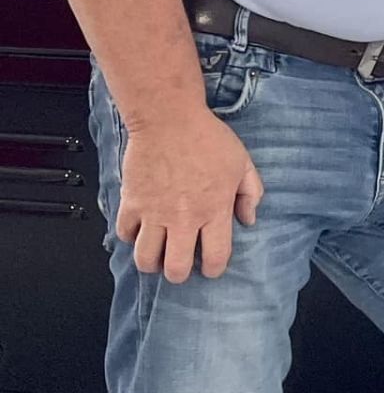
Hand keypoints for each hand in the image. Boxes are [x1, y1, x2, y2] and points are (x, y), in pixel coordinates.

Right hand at [117, 108, 263, 283]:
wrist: (168, 118)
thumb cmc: (206, 137)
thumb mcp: (242, 163)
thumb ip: (250, 194)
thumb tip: (249, 219)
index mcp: (214, 210)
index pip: (215, 258)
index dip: (213, 269)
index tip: (210, 267)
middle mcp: (183, 218)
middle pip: (175, 268)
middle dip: (178, 274)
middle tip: (180, 265)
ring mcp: (154, 213)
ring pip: (145, 259)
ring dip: (152, 263)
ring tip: (158, 255)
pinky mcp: (131, 202)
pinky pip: (125, 234)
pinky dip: (130, 238)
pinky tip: (139, 230)